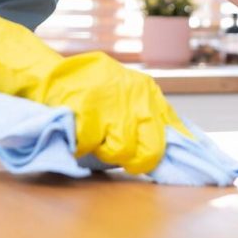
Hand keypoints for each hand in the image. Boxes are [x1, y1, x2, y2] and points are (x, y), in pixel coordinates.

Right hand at [35, 52, 192, 173]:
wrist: (52, 75)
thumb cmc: (94, 89)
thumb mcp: (131, 92)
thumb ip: (154, 116)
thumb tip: (185, 143)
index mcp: (149, 93)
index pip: (171, 133)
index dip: (159, 155)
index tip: (147, 162)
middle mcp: (136, 97)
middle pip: (150, 150)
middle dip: (133, 159)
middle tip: (117, 153)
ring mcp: (112, 103)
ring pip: (120, 151)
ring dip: (104, 151)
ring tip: (94, 137)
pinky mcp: (86, 110)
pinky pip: (90, 146)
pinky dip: (81, 146)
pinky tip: (78, 132)